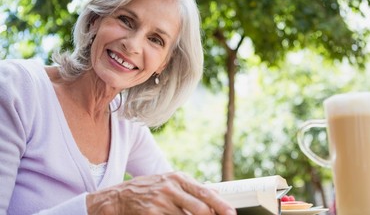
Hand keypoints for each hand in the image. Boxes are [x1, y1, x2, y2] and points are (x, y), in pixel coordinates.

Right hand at [86, 171, 235, 214]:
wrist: (118, 198)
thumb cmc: (148, 190)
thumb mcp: (169, 182)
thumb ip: (190, 188)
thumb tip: (215, 195)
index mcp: (178, 178)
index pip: (206, 193)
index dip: (221, 206)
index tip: (231, 214)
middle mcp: (171, 188)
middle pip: (200, 208)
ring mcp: (160, 202)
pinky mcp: (151, 214)